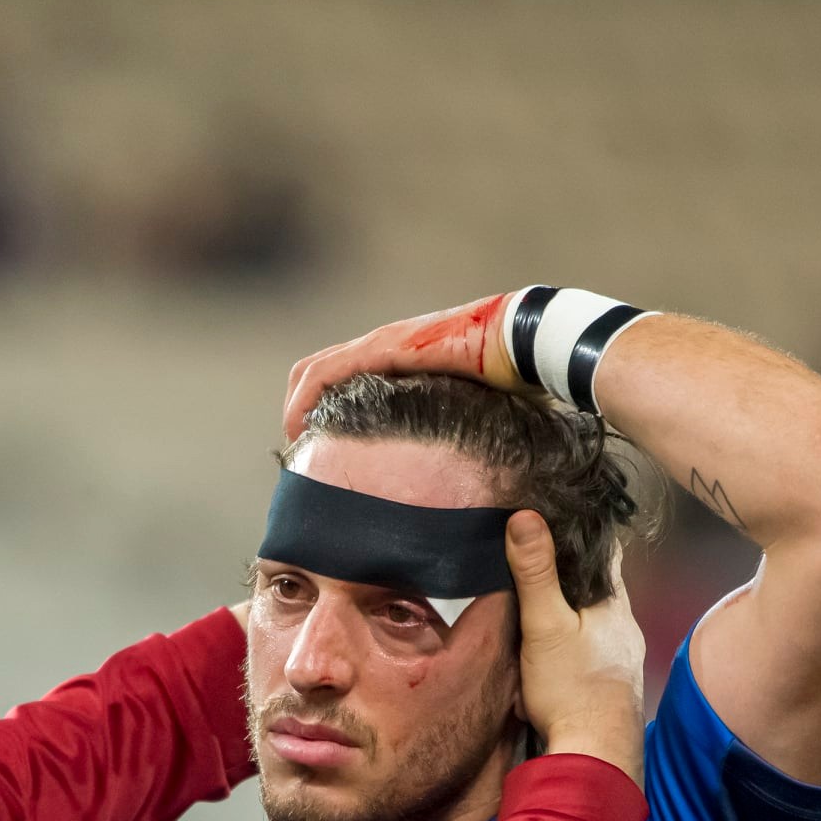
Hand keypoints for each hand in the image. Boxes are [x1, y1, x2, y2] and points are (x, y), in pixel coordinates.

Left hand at [282, 292, 530, 440]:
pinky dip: (303, 402)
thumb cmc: (512, 377)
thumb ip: (455, 432)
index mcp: (401, 360)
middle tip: (304, 455)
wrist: (525, 344)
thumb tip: (463, 477)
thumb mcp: (472, 411)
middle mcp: (383, 346)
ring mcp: (379, 344)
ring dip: (296, 411)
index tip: (322, 452)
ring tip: (297, 450)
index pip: (343, 379)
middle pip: (317, 376)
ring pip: (312, 374)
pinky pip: (325, 374)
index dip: (323, 410)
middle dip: (300, 413)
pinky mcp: (381, 349)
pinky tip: (300, 431)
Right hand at [506, 510, 644, 786]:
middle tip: (537, 556)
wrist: (595, 755)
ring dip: (574, 609)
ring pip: (596, 619)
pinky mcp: (611, 683)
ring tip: (540, 598)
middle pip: (600, 586)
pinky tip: (555, 648)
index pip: (606, 551)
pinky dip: (574, 639)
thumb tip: (524, 515)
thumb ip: (535, 573)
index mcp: (614, 603)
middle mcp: (626, 626)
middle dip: (572, 572)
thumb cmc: (572, 687)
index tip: (557, 517)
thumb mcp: (545, 625)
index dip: (582, 532)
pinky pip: (592, 648)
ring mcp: (622, 657)